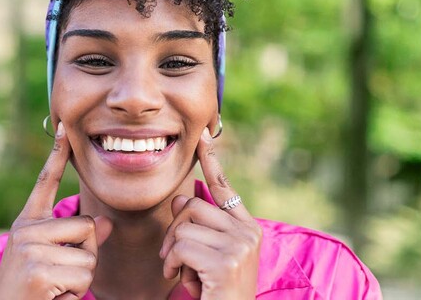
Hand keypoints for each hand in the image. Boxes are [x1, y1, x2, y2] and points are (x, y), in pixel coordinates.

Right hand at [0, 122, 112, 299]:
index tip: (63, 126)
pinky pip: (83, 275)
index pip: (44, 183)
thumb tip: (106, 223)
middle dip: (85, 256)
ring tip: (55, 289)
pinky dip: (75, 293)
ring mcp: (29, 248)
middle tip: (60, 277)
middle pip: (87, 226)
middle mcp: (25, 230)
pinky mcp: (38, 270)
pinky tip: (53, 297)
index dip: (56, 154)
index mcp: (28, 224)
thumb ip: (79, 240)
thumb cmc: (34, 293)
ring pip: (89, 256)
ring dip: (81, 280)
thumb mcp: (55, 261)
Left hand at [160, 128, 261, 299]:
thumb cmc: (216, 294)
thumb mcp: (206, 257)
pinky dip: (172, 264)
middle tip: (172, 259)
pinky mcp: (226, 262)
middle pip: (193, 206)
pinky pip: (181, 247)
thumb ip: (199, 228)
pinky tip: (181, 281)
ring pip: (184, 226)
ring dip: (172, 252)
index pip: (225, 188)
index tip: (205, 137)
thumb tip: (181, 198)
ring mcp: (239, 246)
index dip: (212, 161)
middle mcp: (248, 233)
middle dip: (173, 231)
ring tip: (181, 274)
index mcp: (247, 228)